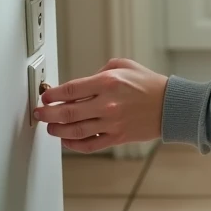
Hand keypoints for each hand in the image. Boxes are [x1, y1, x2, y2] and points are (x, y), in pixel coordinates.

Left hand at [34, 58, 166, 152]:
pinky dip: (73, 144)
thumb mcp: (124, 65)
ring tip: (50, 127)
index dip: (53, 94)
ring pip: (75, 131)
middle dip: (48, 113)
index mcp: (108, 82)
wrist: (170, 105)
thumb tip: (81, 85)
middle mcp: (107, 104)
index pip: (71, 90)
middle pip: (67, 112)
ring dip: (57, 130)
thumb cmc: (149, 85)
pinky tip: (66, 139)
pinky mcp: (117, 137)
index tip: (45, 97)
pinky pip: (89, 145)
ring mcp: (111, 123)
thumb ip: (100, 71)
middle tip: (40, 113)